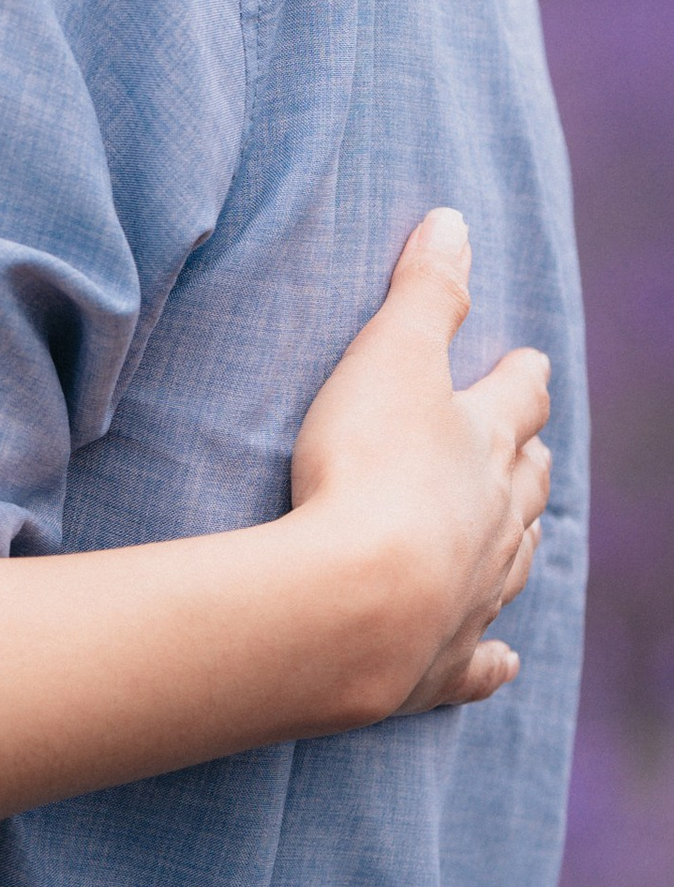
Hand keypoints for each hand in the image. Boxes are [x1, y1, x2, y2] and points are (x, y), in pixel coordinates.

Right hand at [288, 210, 551, 718]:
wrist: (355, 601)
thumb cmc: (366, 468)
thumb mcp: (389, 358)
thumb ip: (422, 292)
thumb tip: (455, 222)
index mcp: (484, 444)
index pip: (516, 398)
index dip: (520, 378)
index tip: (528, 363)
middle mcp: (495, 519)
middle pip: (526, 484)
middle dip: (528, 461)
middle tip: (530, 448)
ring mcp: (476, 592)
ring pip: (513, 562)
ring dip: (518, 543)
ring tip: (522, 532)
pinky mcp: (442, 660)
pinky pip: (480, 663)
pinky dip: (493, 662)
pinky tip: (503, 663)